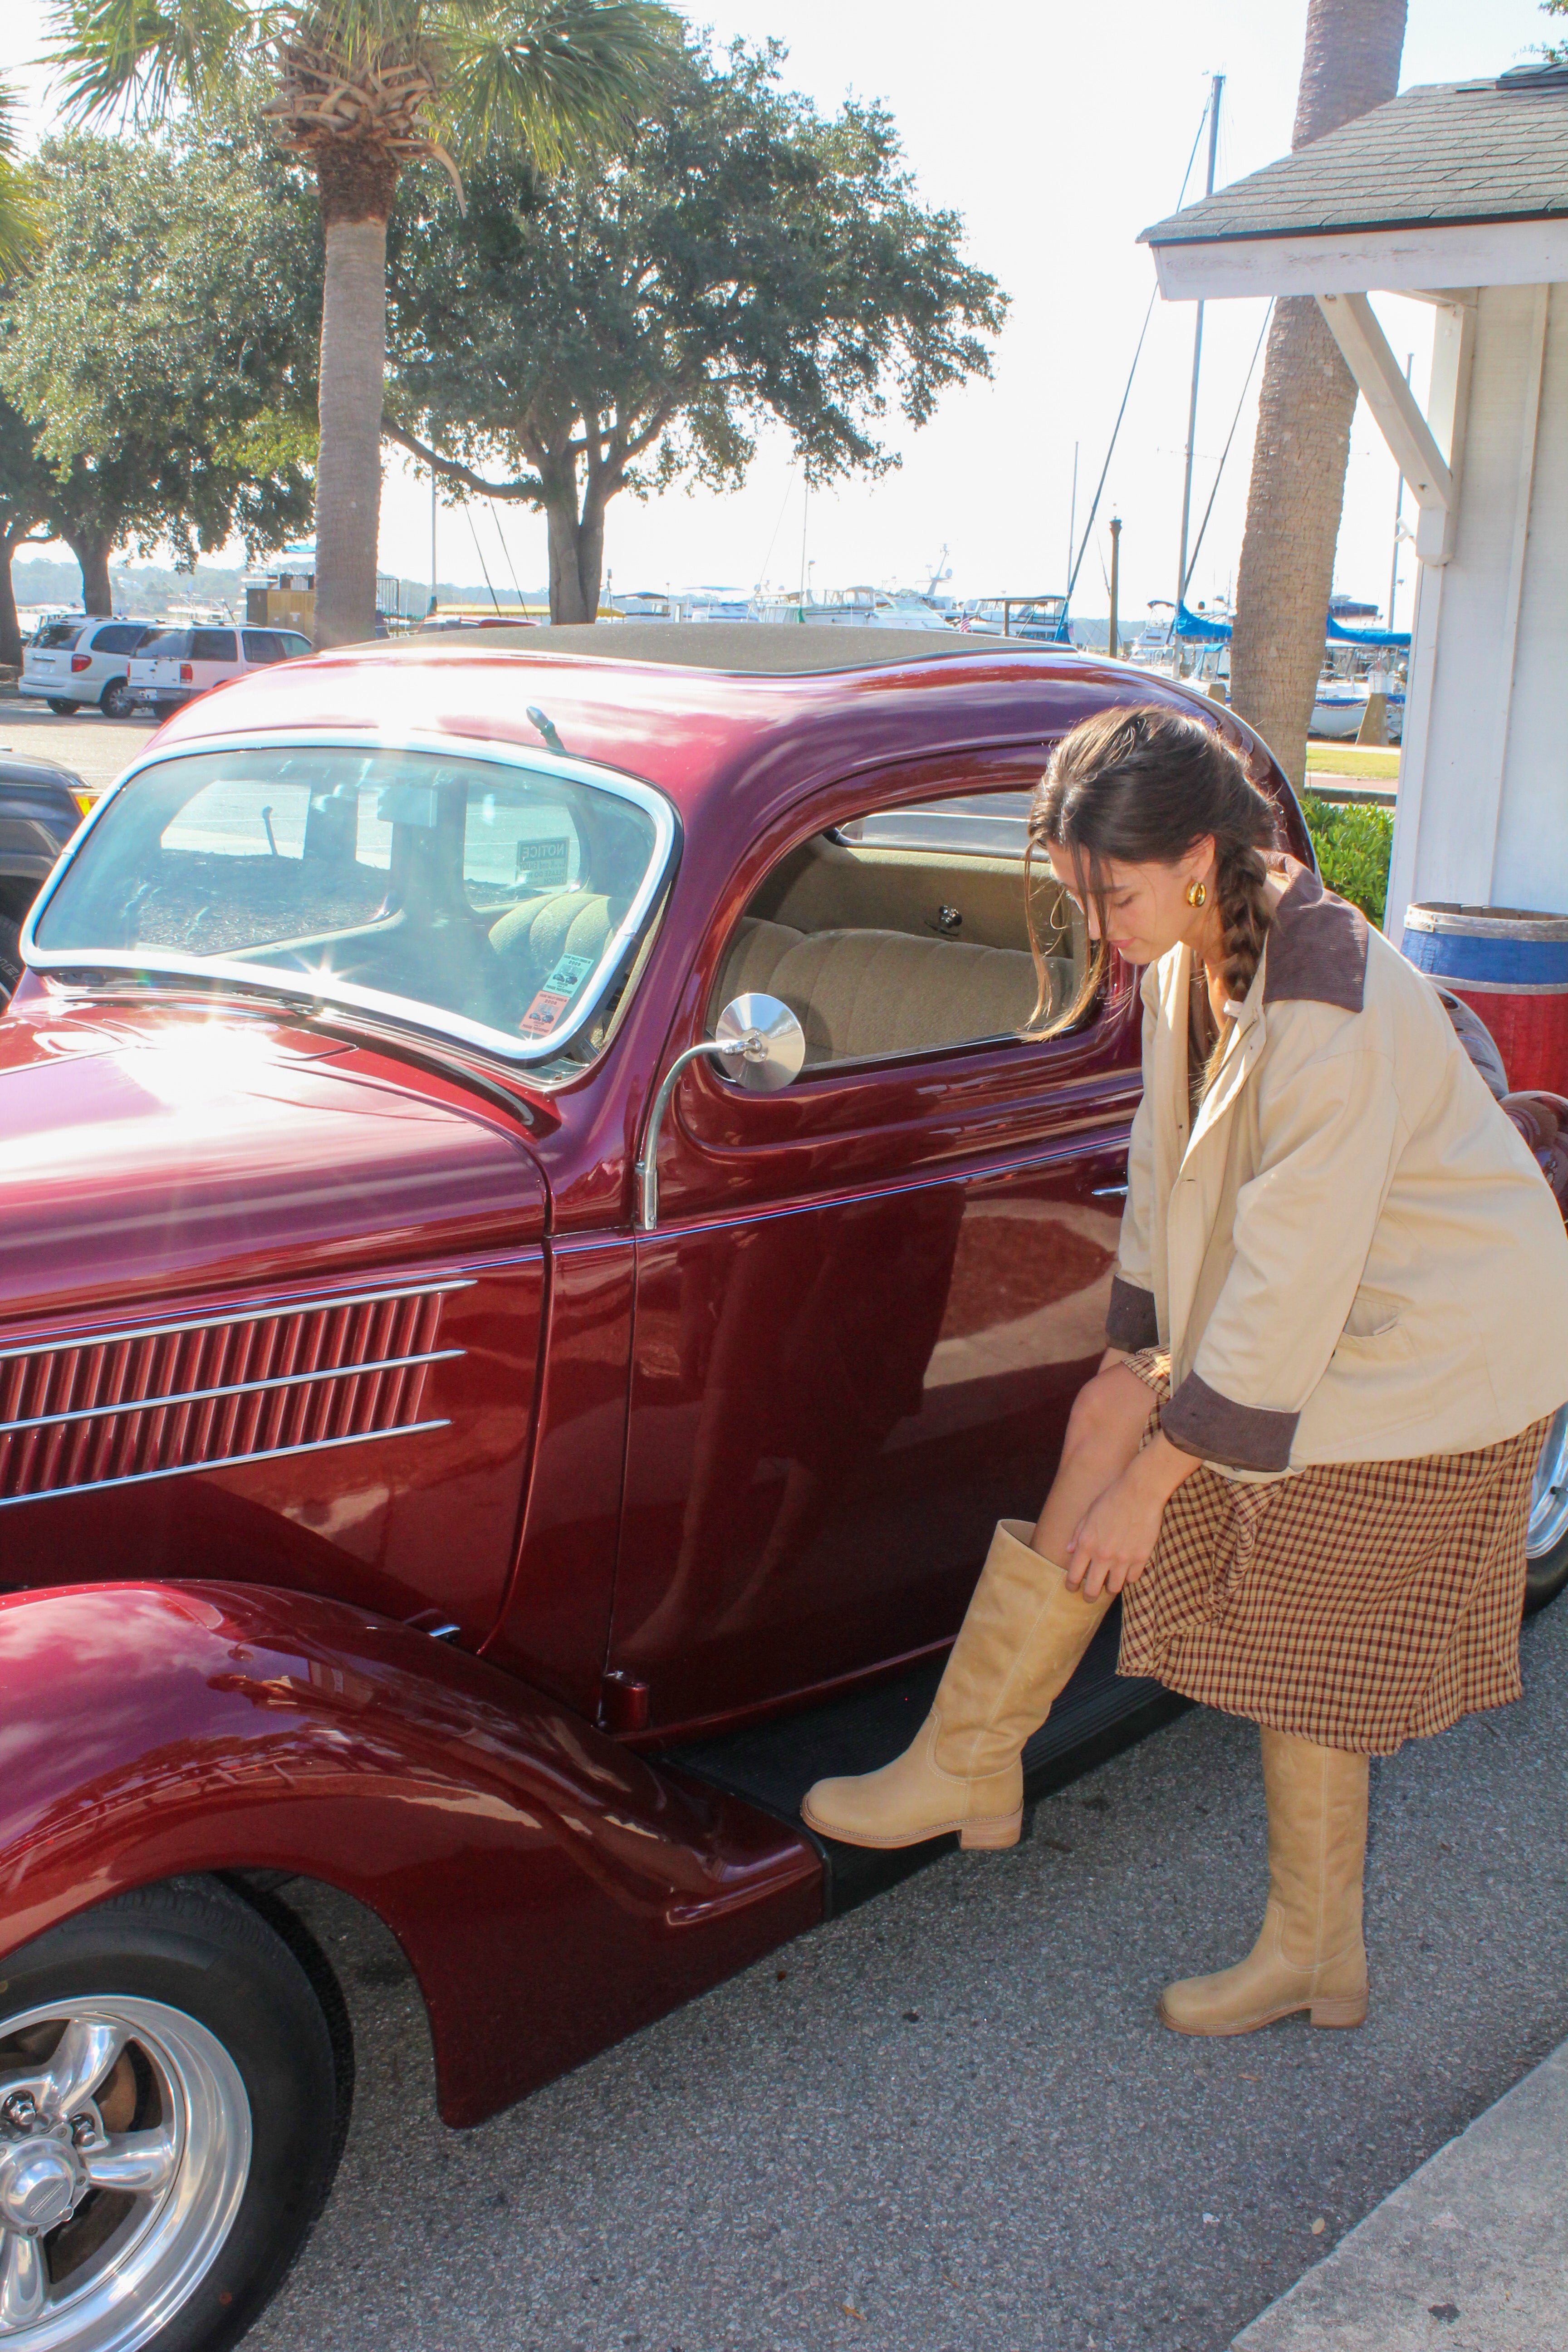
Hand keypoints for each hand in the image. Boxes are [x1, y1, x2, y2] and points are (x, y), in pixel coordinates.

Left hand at [1065, 1431, 1199, 1599]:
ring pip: (1115, 1587)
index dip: (1071, 1586)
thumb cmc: (1111, 1498)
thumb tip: (1068, 1550)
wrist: (1140, 1491)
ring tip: (1109, 1584)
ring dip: (1110, 1587)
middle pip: (1093, 1589)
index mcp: (1087, 1544)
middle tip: (1090, 1597)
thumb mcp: (1088, 1513)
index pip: (1074, 1575)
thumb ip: (1077, 1534)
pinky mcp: (1141, 1557)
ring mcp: (1123, 1559)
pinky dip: (1129, 1577)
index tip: (1072, 1588)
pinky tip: (1127, 1571)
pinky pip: (1133, 1578)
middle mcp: (1103, 1555)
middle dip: (1089, 1596)